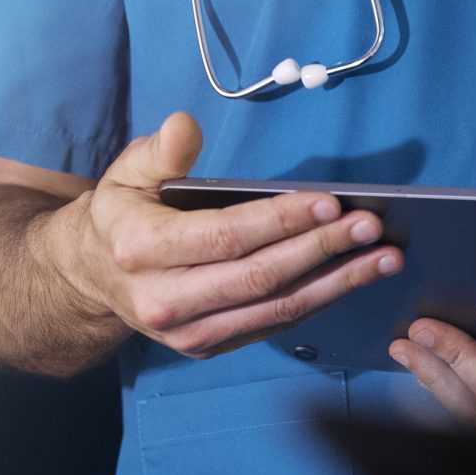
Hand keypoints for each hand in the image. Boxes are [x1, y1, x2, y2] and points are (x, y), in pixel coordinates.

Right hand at [47, 112, 402, 357]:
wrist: (90, 277)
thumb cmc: (122, 213)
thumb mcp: (126, 172)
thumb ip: (160, 150)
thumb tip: (186, 126)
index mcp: (141, 250)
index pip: (225, 238)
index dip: (281, 222)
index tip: (331, 203)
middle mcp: (164, 301)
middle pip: (260, 278)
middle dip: (323, 251)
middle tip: (373, 228)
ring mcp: (188, 333)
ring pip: (275, 310)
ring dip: (337, 284)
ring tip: (385, 257)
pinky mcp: (208, 348)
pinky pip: (273, 325)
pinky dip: (319, 300)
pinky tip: (354, 276)